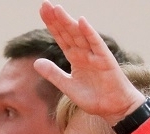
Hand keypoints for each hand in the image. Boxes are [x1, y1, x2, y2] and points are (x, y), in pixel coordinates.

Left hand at [33, 1, 145, 125]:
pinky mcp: (105, 60)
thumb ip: (53, 74)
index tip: (42, 11)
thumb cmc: (94, 97)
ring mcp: (95, 55)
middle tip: (45, 4)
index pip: (61, 37)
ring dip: (69, 22)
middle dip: (56, 19)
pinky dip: (89, 33)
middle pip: (68, 32)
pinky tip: (81, 22)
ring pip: (79, 35)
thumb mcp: (68, 86)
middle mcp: (84, 53)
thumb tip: (36, 62)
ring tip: (57, 9)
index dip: (51, 25)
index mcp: (75, 57)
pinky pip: (96, 44)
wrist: (113, 108)